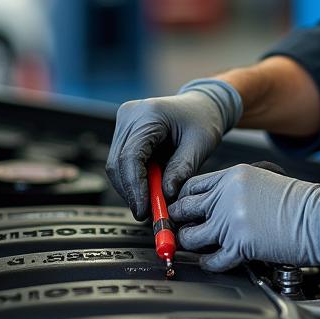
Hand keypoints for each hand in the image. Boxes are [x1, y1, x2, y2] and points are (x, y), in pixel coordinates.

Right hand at [105, 80, 241, 219]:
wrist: (202, 105)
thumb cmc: (203, 119)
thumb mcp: (199, 145)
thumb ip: (182, 169)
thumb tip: (165, 195)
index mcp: (149, 114)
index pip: (131, 156)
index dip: (135, 187)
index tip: (144, 209)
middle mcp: (130, 115)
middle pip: (118, 163)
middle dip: (131, 192)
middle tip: (147, 213)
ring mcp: (124, 122)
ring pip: (116, 165)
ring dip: (131, 188)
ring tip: (152, 202)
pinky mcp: (125, 131)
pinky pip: (122, 161)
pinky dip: (133, 179)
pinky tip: (149, 189)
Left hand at [170, 163, 319, 271]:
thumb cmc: (302, 203)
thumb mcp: (263, 182)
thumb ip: (235, 190)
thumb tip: (214, 206)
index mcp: (234, 176)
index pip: (191, 186)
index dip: (182, 200)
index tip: (181, 210)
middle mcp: (227, 196)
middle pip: (183, 209)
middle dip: (177, 222)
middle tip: (178, 230)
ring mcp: (232, 220)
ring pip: (191, 236)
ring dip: (190, 244)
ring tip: (196, 247)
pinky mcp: (240, 245)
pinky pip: (211, 259)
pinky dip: (208, 263)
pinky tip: (213, 260)